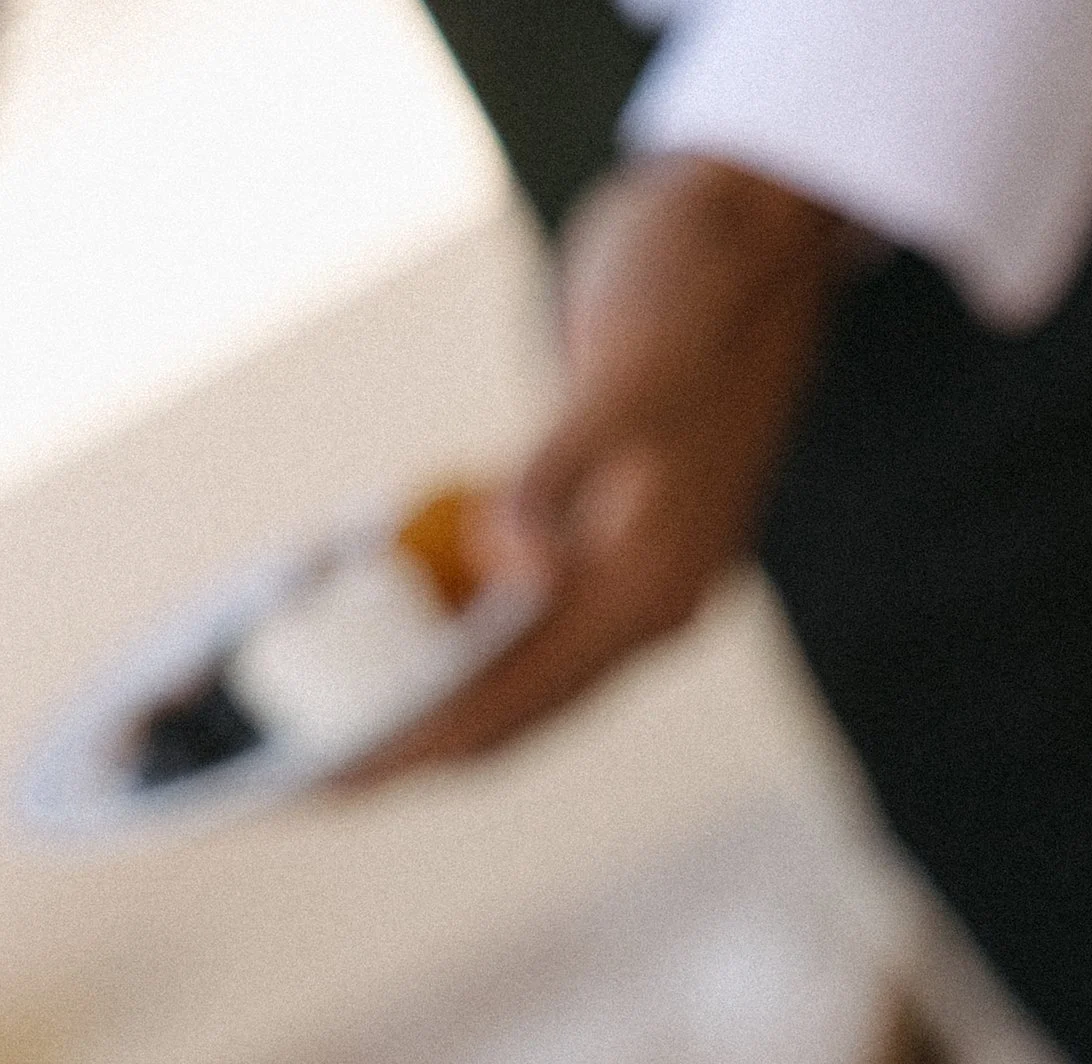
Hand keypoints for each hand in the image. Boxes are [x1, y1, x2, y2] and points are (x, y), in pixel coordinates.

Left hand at [355, 158, 863, 778]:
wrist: (761, 225)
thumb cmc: (696, 281)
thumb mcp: (627, 373)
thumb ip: (560, 474)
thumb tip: (506, 565)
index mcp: (653, 588)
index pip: (517, 703)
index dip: (418, 746)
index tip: (328, 784)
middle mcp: (646, 601)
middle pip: (513, 714)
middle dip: (410, 749)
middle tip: (302, 783)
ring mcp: (630, 571)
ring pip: (516, 674)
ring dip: (428, 700)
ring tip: (330, 729)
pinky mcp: (609, 532)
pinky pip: (520, 612)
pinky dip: (453, 630)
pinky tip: (394, 629)